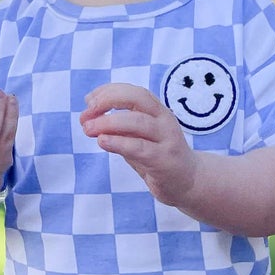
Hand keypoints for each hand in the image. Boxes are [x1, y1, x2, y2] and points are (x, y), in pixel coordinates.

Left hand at [80, 82, 196, 206]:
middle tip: (86, 115)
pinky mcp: (164, 160)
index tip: (88, 101)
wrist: (188, 182)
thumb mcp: (136, 138)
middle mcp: (164, 120)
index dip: (108, 92)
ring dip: (109, 123)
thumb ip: (118, 128)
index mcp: (157, 111)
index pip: (132, 91)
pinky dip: (119, 142)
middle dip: (107, 101)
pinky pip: (140, 148)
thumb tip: (89, 116)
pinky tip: (103, 141)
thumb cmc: (158, 157)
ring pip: (138, 122)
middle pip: (137, 99)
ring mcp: (167, 139)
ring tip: (88, 129)